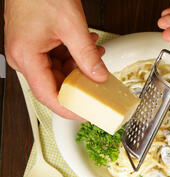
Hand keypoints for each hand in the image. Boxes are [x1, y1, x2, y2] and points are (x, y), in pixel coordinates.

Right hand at [4, 0, 108, 118]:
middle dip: (79, 86)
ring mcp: (28, 53)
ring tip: (96, 56)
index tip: (86, 113)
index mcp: (26, 58)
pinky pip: (56, 60)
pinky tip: (88, 47)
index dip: (69, 109)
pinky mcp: (34, 46)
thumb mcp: (71, 24)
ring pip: (58, 73)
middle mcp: (23, 59)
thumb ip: (87, 55)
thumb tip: (99, 77)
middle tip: (99, 88)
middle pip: (54, 86)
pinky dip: (73, 57)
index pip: (49, 97)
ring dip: (79, 68)